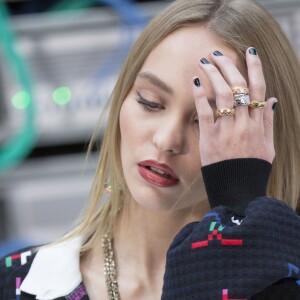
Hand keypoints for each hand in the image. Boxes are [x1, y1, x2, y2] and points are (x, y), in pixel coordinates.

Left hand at [193, 48, 276, 166]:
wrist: (238, 191)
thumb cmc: (251, 169)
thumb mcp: (268, 147)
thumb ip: (268, 123)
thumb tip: (272, 100)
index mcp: (259, 124)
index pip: (258, 89)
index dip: (255, 68)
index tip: (250, 52)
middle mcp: (244, 124)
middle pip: (239, 86)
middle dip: (228, 65)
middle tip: (217, 54)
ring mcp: (227, 131)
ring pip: (223, 94)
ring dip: (213, 74)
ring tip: (204, 61)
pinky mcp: (210, 139)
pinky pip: (205, 112)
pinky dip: (201, 95)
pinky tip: (195, 81)